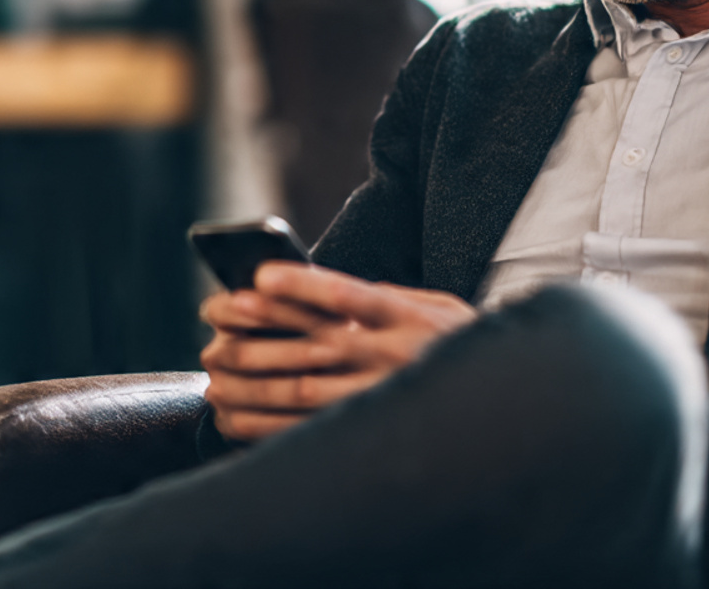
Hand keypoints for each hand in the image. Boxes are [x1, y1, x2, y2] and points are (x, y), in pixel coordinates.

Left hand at [199, 263, 476, 440]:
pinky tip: (232, 417)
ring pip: (301, 389)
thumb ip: (388, 294)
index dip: (302, 285)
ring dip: (251, 381)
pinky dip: (263, 426)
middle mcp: (388, 358)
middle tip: (212, 323)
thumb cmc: (458, 346)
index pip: (348, 295)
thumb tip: (334, 288)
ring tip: (213, 369)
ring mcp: (376, 399)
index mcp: (405, 318)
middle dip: (257, 333)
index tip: (259, 275)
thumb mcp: (438, 306)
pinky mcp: (364, 434)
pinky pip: (305, 431)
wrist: (496, 406)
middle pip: (311, 343)